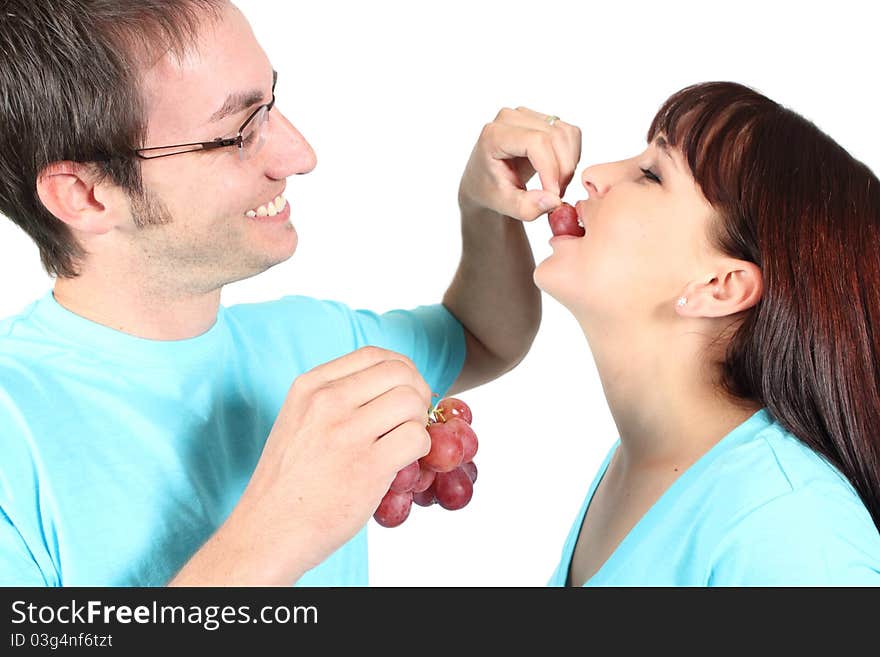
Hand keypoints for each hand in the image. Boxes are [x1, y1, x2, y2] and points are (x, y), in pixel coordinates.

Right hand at [232, 346, 433, 582]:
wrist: (267, 531)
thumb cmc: (288, 480)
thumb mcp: (299, 419)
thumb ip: (336, 397)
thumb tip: (393, 383)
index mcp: (310, 386)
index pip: (372, 354)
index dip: (400, 369)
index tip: (403, 390)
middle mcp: (327, 402)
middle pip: (400, 372)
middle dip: (417, 392)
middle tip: (413, 417)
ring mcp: (347, 434)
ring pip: (412, 402)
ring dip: (419, 421)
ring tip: (405, 440)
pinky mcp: (368, 467)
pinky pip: (417, 438)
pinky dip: (421, 448)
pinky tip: (403, 461)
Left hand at [458, 107, 581, 220]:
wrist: (486, 181)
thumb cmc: (490, 190)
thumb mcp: (504, 205)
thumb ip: (526, 207)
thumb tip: (554, 200)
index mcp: (494, 135)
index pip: (535, 142)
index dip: (550, 168)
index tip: (554, 194)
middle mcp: (510, 118)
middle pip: (554, 137)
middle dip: (562, 170)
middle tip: (555, 195)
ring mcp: (528, 115)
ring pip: (566, 134)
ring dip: (569, 164)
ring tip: (555, 185)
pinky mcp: (543, 119)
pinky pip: (570, 134)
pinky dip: (571, 156)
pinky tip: (557, 172)